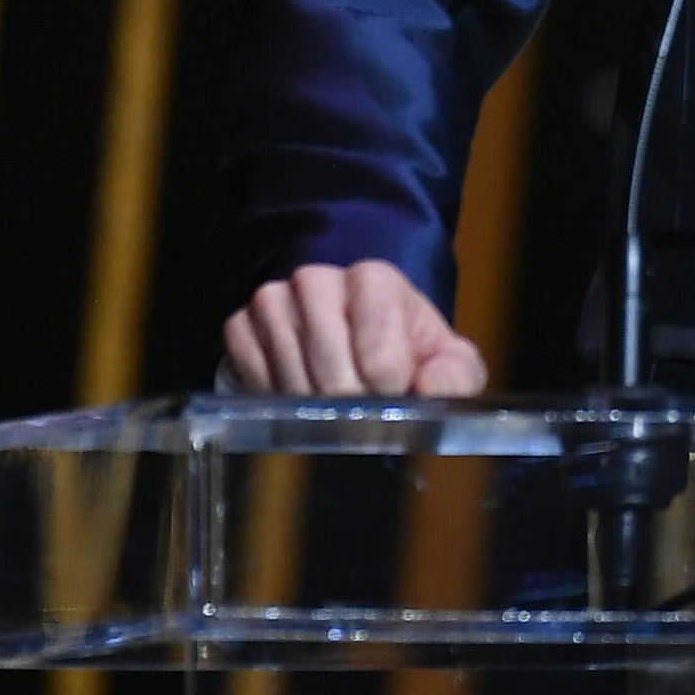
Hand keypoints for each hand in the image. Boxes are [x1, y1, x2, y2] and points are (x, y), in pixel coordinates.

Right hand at [221, 259, 487, 396]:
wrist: (355, 342)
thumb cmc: (406, 352)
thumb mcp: (447, 362)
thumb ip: (455, 376)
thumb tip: (428, 388)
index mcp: (374, 278)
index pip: (377, 355)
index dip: (388, 392)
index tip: (394, 398)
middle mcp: (316, 280)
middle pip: (330, 373)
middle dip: (350, 409)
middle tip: (363, 416)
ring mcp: (272, 300)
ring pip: (290, 380)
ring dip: (313, 410)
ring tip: (333, 406)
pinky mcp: (240, 325)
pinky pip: (251, 377)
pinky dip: (274, 399)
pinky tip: (296, 397)